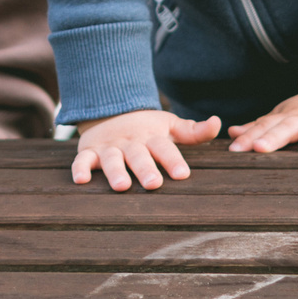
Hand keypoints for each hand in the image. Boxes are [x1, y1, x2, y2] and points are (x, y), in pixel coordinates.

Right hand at [70, 107, 221, 190]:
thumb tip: (218, 123)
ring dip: (115, 172)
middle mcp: (130, 142)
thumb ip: (193, 131)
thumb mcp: (170, 126)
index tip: (182, 175)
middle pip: (139, 156)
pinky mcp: (88, 151)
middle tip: (153, 184)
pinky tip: (81, 181)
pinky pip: (82, 160)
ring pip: (112, 159)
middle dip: (145, 169)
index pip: (164, 148)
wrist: (110, 111)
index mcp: (152, 137)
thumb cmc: (147, 128)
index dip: (173, 160)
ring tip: (121, 186)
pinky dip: (79, 168)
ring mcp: (109, 146)